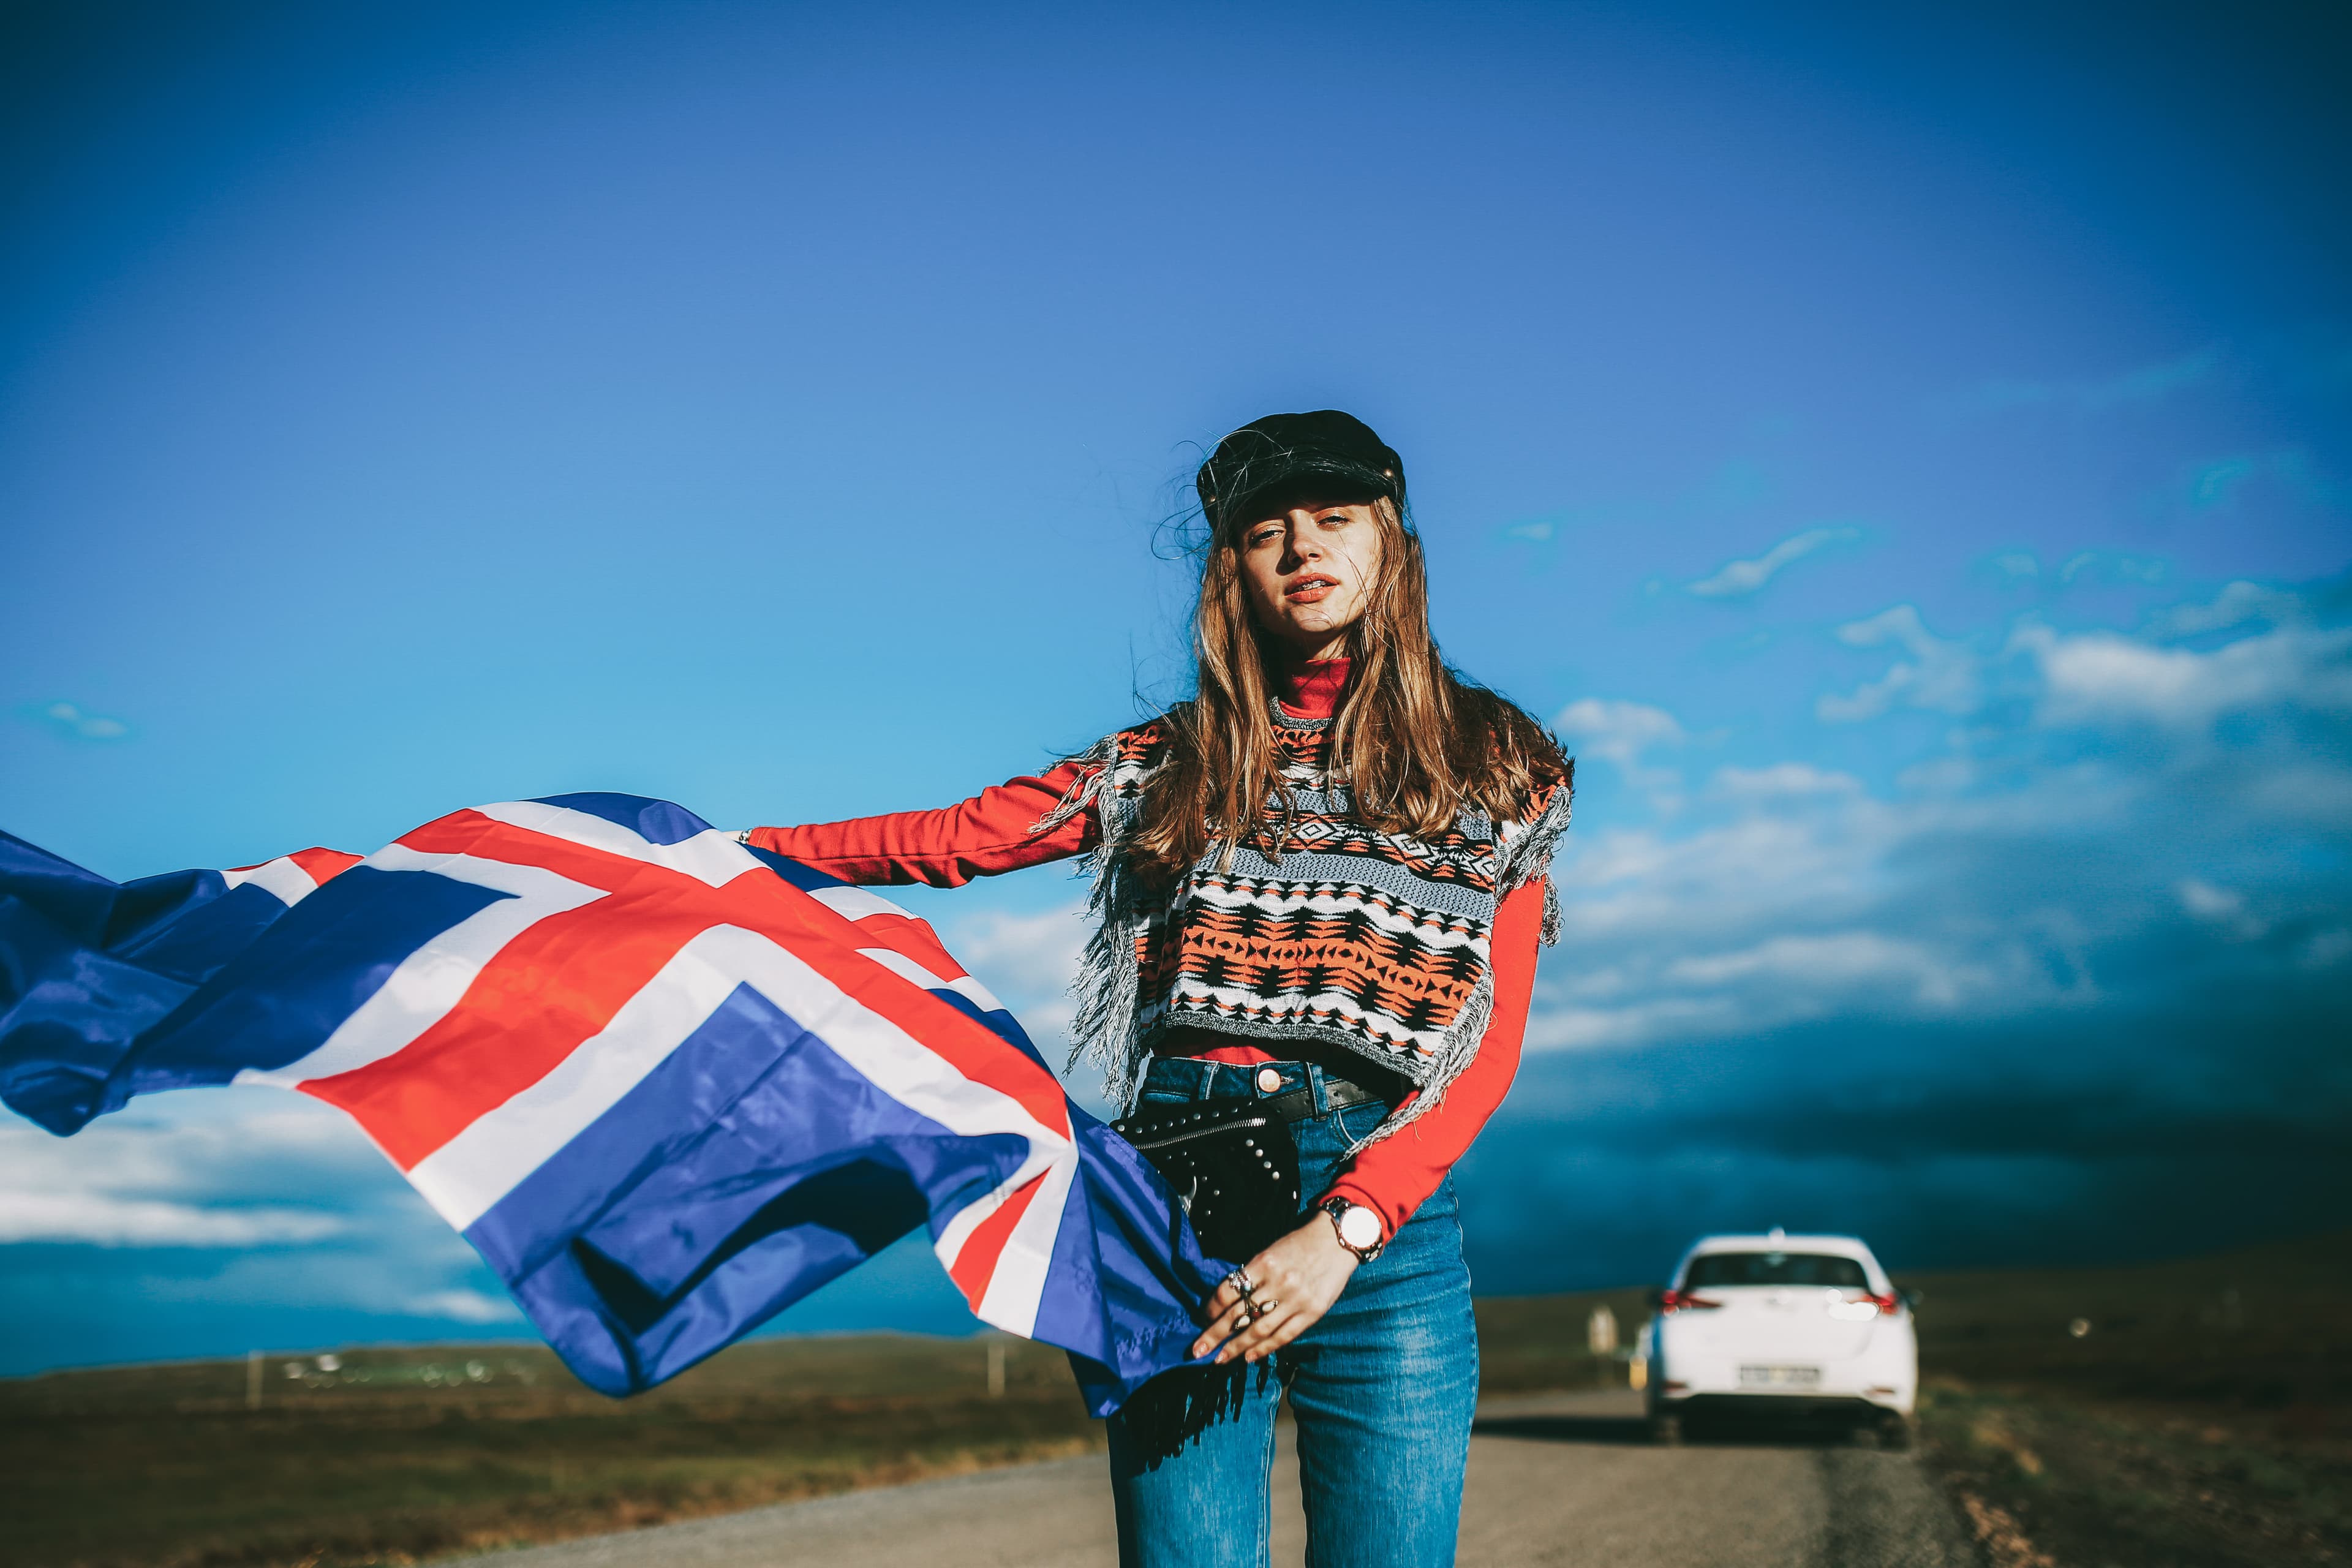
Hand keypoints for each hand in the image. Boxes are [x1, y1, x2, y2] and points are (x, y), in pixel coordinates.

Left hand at [1190, 1214, 1361, 1363]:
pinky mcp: (1311, 1312)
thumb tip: (1230, 1302)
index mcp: (1263, 1263)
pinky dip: (1264, 1348)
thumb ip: (1253, 1275)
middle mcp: (1277, 1283)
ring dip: (1236, 1347)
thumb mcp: (1271, 1251)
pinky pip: (1283, 1335)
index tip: (1202, 1319)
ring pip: (1259, 1329)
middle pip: (1238, 1314)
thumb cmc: (1300, 1244)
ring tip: (1219, 1359)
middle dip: (1215, 1335)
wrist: (1338, 1240)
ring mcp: (1295, 1300)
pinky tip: (1249, 1357)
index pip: (1228, 1291)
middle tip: (1196, 1350)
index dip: (1211, 1308)